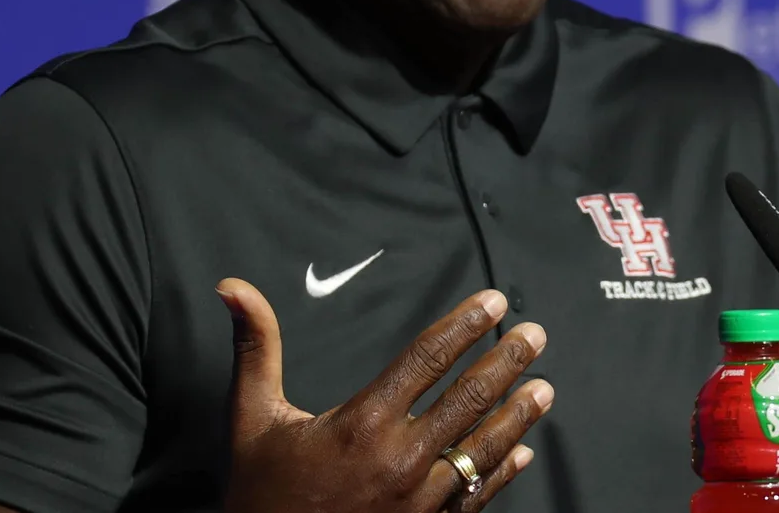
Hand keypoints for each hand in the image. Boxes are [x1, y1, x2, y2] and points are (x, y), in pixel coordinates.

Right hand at [215, 279, 552, 512]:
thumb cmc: (260, 493)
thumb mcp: (251, 418)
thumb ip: (255, 348)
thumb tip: (233, 287)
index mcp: (361, 423)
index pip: (427, 358)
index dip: (464, 325)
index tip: (494, 302)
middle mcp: (398, 460)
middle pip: (466, 398)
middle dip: (506, 362)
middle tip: (536, 335)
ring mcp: (417, 502)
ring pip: (480, 450)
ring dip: (517, 416)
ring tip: (545, 389)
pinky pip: (474, 497)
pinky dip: (501, 472)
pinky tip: (522, 453)